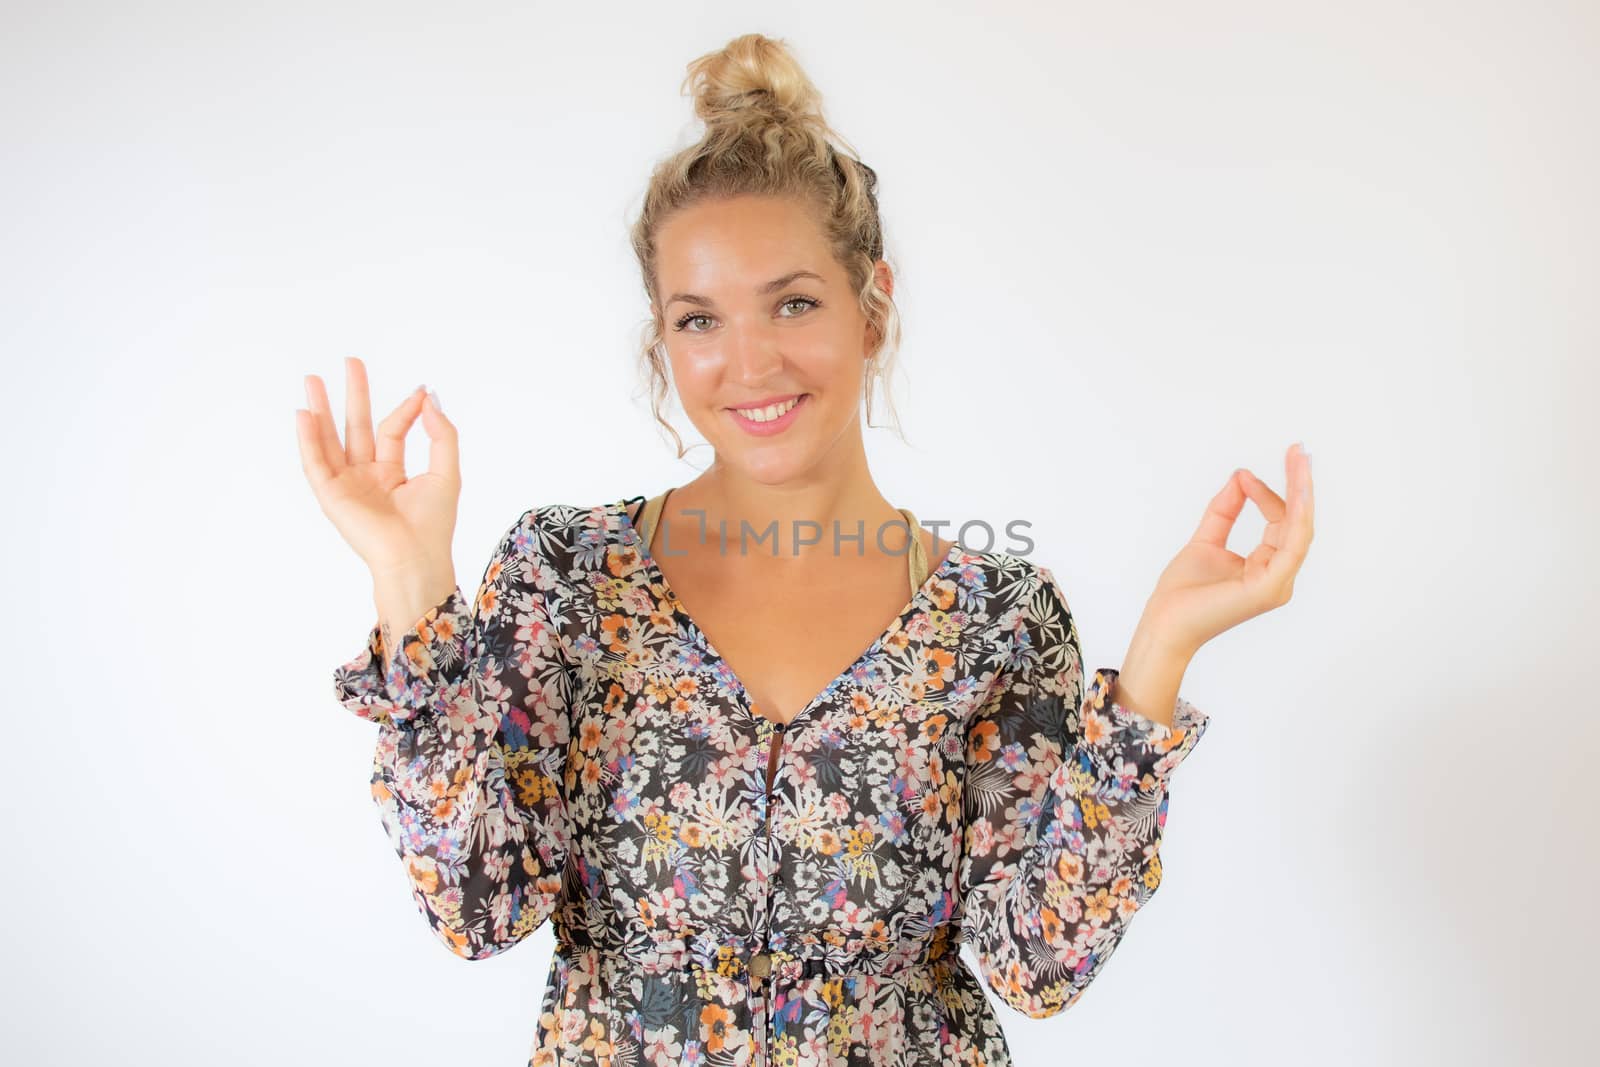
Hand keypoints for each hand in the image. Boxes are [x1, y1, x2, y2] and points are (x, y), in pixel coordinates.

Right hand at [295, 356, 460, 579]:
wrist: (415, 558)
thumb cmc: (433, 524)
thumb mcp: (446, 472)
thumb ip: (441, 434)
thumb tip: (428, 397)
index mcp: (393, 473)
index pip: (393, 431)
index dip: (406, 409)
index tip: (420, 391)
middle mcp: (367, 477)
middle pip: (356, 428)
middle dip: (353, 395)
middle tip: (351, 362)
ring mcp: (347, 486)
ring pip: (330, 440)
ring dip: (321, 410)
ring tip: (313, 380)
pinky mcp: (331, 496)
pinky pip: (315, 463)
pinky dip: (308, 440)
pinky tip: (304, 414)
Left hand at [1138, 442, 1314, 654]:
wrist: (1164, 624)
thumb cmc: (1183, 593)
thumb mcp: (1206, 539)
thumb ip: (1225, 510)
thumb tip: (1241, 476)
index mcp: (1266, 566)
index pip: (1279, 521)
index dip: (1266, 494)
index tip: (1244, 476)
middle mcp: (1278, 575)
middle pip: (1297, 522)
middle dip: (1299, 484)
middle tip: (1298, 449)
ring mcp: (1277, 583)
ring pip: (1300, 530)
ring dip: (1302, 493)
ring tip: (1300, 460)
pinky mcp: (1270, 587)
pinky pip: (1292, 547)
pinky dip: (1295, 517)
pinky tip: (1296, 492)